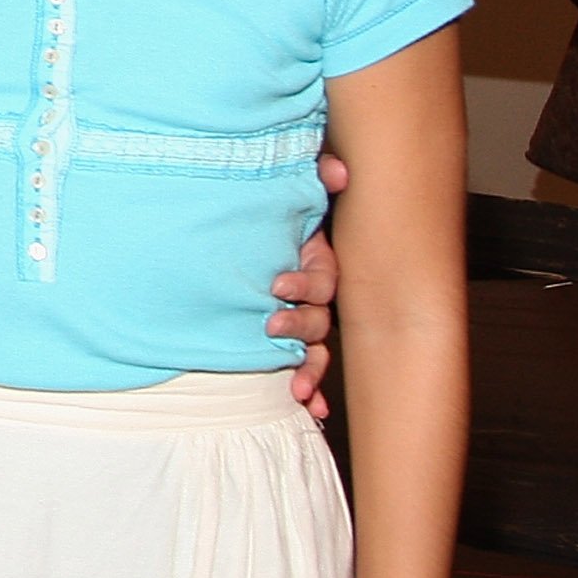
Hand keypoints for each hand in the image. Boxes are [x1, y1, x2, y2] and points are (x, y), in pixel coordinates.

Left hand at [272, 150, 347, 419]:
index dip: (304, 284)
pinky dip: (312, 387)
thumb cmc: (268, 208)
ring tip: (297, 391)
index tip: (275, 285)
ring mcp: (302, 316)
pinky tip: (312, 409)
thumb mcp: (289, 190)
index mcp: (316, 261)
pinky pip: (305, 365)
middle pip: (320, 318)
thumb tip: (338, 168)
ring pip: (315, 347)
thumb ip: (315, 177)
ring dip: (309, 369)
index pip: (322, 279)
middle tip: (270, 328)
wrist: (239, 225)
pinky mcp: (286, 334)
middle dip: (300, 327)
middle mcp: (314, 293)